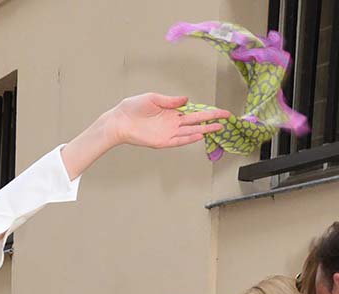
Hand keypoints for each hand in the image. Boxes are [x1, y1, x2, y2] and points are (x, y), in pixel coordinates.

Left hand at [104, 93, 229, 149]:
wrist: (119, 120)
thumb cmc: (132, 108)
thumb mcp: (153, 98)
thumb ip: (170, 100)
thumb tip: (186, 100)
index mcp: (171, 112)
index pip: (194, 111)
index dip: (208, 111)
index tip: (221, 111)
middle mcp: (172, 123)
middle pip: (196, 121)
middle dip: (212, 120)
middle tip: (227, 118)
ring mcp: (167, 133)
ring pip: (190, 132)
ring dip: (204, 130)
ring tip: (219, 127)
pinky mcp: (161, 141)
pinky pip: (178, 141)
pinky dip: (188, 138)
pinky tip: (199, 135)